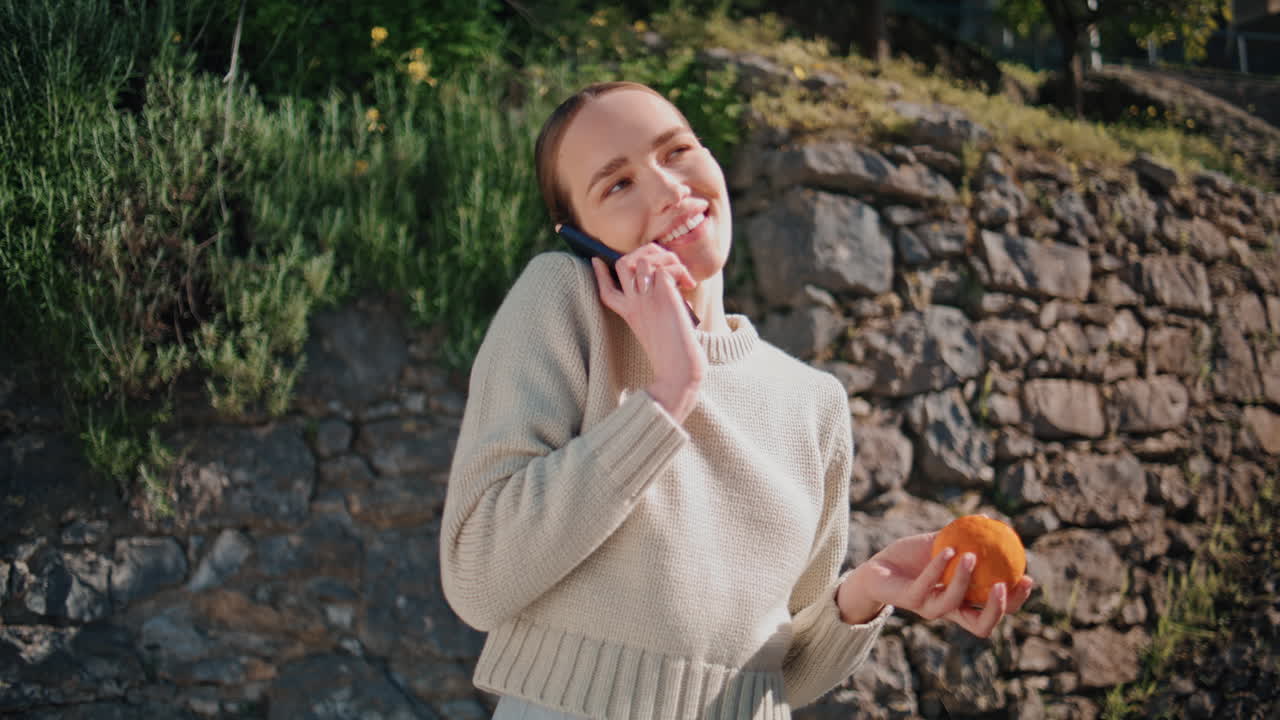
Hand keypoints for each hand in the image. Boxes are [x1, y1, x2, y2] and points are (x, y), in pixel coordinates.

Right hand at [591, 244, 703, 421]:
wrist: (679, 365)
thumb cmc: (673, 350)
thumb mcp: (656, 325)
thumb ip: (653, 304)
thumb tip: (664, 278)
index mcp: (628, 313)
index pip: (606, 291)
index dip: (600, 274)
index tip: (597, 261)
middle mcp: (633, 303)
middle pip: (623, 263)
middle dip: (645, 252)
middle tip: (666, 261)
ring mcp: (645, 297)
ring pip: (644, 258)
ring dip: (667, 258)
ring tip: (681, 274)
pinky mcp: (662, 294)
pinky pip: (665, 267)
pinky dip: (679, 269)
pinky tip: (688, 284)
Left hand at [836, 532, 1034, 637]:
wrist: (875, 568)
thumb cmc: (910, 559)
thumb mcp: (940, 545)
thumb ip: (963, 536)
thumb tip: (989, 518)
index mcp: (962, 601)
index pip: (995, 610)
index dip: (1015, 601)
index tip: (1029, 577)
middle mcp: (948, 610)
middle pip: (983, 624)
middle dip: (1001, 608)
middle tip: (1008, 582)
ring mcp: (928, 607)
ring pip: (954, 605)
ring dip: (966, 581)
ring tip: (973, 555)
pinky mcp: (909, 599)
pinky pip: (927, 585)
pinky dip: (939, 566)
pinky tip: (948, 548)